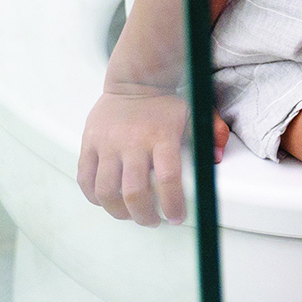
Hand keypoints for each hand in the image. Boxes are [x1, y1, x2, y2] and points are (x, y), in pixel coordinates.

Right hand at [77, 86, 232, 226]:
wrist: (134, 80)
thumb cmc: (165, 104)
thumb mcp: (194, 113)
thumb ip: (211, 133)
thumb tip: (217, 157)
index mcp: (161, 135)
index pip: (167, 177)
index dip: (172, 204)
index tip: (176, 217)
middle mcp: (132, 141)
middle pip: (134, 192)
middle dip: (144, 216)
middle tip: (152, 221)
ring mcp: (107, 143)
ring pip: (105, 191)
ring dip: (118, 211)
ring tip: (130, 214)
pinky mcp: (89, 143)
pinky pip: (85, 179)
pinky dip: (94, 197)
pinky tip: (108, 200)